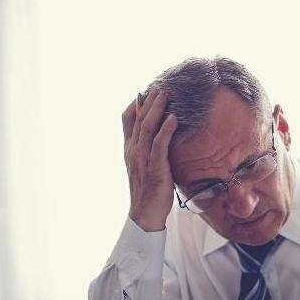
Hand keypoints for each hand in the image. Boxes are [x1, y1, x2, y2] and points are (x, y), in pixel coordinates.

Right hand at [122, 88, 177, 230]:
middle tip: (158, 86)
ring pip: (147, 127)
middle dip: (148, 101)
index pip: (126, 120)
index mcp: (129, 150)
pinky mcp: (155, 168)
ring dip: (156, 109)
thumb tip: (159, 134)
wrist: (145, 214)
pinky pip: (159, 144)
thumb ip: (148, 149)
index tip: (145, 91)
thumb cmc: (149, 190)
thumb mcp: (145, 165)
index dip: (135, 103)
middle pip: (138, 119)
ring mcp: (142, 159)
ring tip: (165, 94)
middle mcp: (133, 151)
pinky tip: (173, 118)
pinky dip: (166, 129)